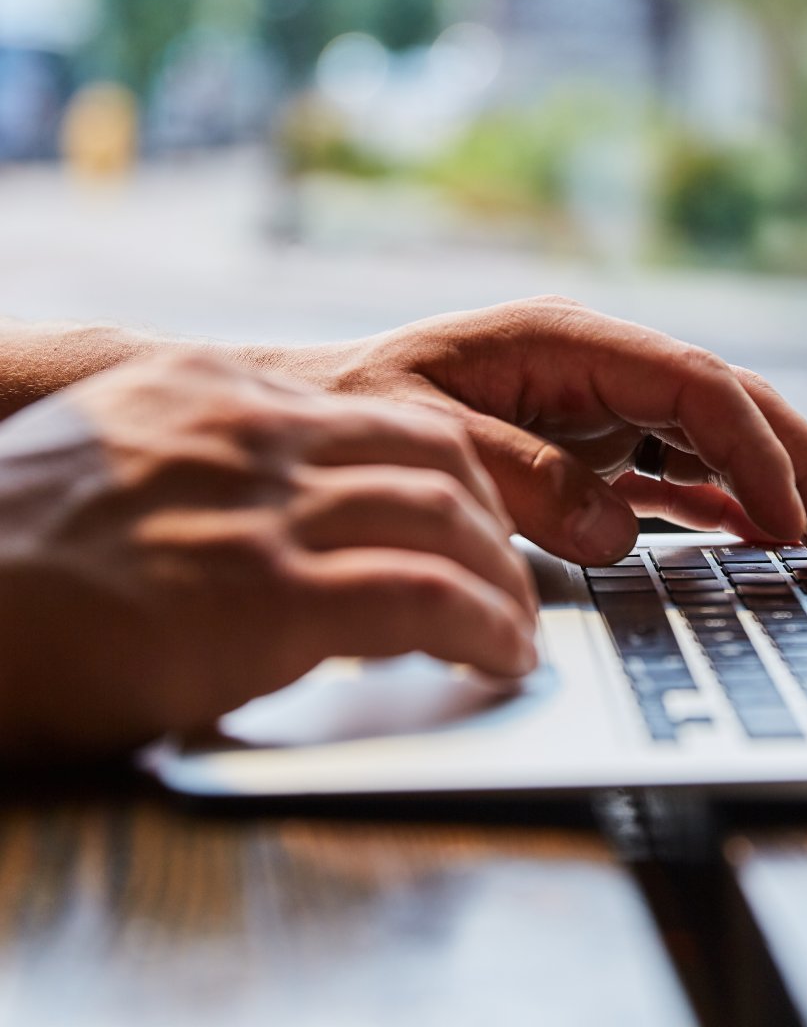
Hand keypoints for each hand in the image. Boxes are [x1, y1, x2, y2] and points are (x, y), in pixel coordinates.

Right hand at [0, 353, 536, 758]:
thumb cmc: (9, 553)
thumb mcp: (114, 454)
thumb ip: (207, 455)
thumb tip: (286, 494)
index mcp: (215, 391)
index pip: (386, 416)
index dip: (457, 474)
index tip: (477, 521)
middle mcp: (249, 431)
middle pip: (436, 456)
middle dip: (495, 522)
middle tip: (512, 576)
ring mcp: (259, 509)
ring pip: (444, 521)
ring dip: (503, 582)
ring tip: (516, 629)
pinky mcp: (262, 596)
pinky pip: (421, 598)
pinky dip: (481, 626)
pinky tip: (498, 656)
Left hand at [258, 298, 806, 568]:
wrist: (322, 422)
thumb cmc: (359, 411)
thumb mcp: (422, 436)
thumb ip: (517, 474)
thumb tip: (613, 528)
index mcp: (566, 341)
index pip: (694, 383)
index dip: (753, 448)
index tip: (788, 517)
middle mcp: (598, 368)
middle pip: (730, 406)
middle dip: (799, 468)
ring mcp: (601, 408)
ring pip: (718, 441)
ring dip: (777, 489)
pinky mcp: (594, 448)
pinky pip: (678, 475)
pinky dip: (724, 506)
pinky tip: (760, 537)